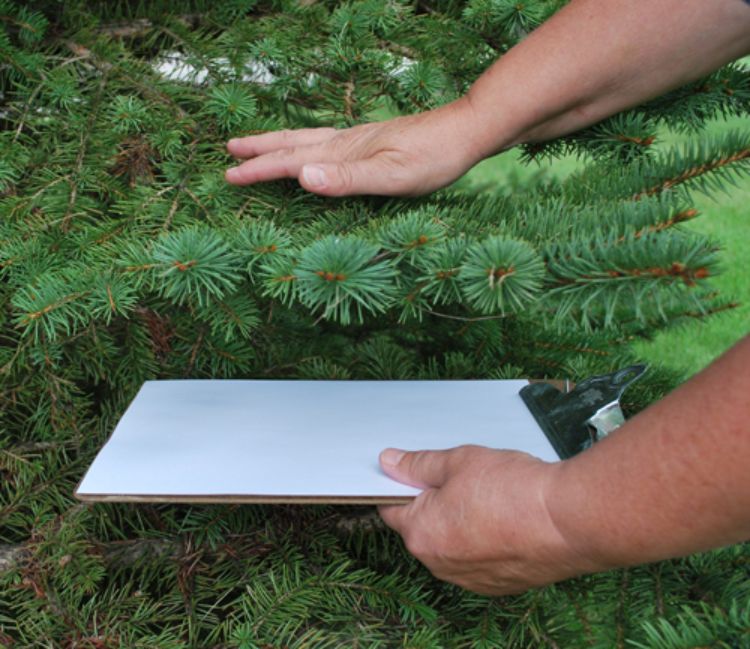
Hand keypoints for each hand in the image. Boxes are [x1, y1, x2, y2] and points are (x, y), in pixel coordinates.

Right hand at [224, 98, 487, 196]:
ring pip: (307, 139)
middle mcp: (346, 142)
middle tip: (229, 149)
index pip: (292, 162)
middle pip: (293, 143)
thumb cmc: (433, 158)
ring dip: (279, 143)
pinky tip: (313, 148)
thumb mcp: (392, 175)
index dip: (260, 170)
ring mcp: (358, 140)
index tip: (230, 176)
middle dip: (260, 149)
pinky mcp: (371, 141)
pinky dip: (305, 144)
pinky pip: (325, 141)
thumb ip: (348, 178)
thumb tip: (302, 176)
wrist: (465, 131)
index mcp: (344, 152)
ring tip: (257, 143)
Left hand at [378, 445, 596, 595]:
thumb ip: (418, 464)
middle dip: (435, 502)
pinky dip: (485, 540)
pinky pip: (478, 558)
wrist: (569, 520)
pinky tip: (505, 517)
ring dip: (461, 522)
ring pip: (452, 543)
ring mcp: (470, 579)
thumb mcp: (457, 461)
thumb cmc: (514, 490)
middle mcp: (440, 564)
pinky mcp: (499, 585)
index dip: (402, 485)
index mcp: (421, 534)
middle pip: (423, 527)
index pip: (392, 507)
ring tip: (490, 495)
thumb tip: (390, 463)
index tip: (417, 472)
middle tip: (464, 478)